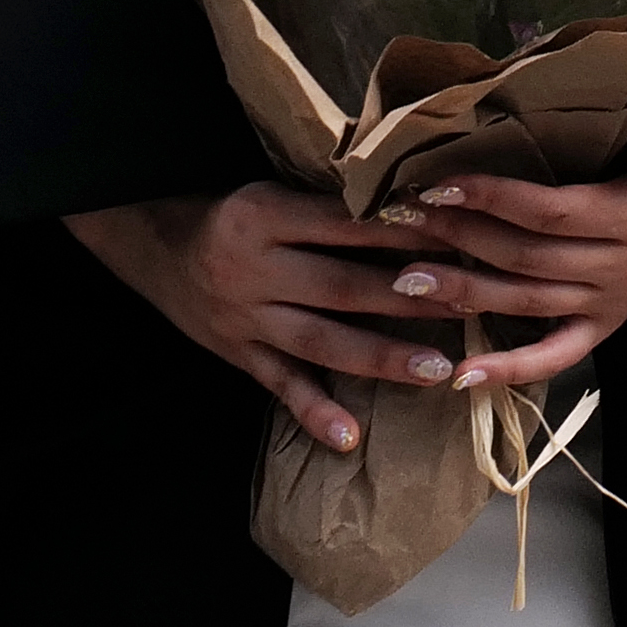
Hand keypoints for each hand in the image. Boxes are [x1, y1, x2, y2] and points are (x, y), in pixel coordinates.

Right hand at [67, 176, 493, 452]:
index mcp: (265, 214)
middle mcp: (255, 268)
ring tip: (436, 370)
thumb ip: (328, 203)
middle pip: (341, 285)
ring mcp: (245, 318)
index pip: (346, 224)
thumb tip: (415, 200)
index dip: (402, 230)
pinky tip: (349, 437)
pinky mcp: (238, 354)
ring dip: (380, 357)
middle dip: (409, 297)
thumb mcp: (271, 189)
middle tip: (471, 304)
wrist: (155, 245)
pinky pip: (280, 386)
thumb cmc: (232, 211)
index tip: (459, 237)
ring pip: (320, 341)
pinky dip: (315, 413)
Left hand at [387, 107, 626, 395]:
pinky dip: (509, 370)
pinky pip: (555, 357)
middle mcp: (624, 267)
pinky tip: (460, 375)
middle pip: (528, 257)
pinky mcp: (605, 328)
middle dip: (461, 238)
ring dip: (466, 292)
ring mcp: (613, 304)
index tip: (438, 184)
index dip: (493, 199)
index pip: (551, 212)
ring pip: (528, 303)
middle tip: (402, 223)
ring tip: (406, 280)